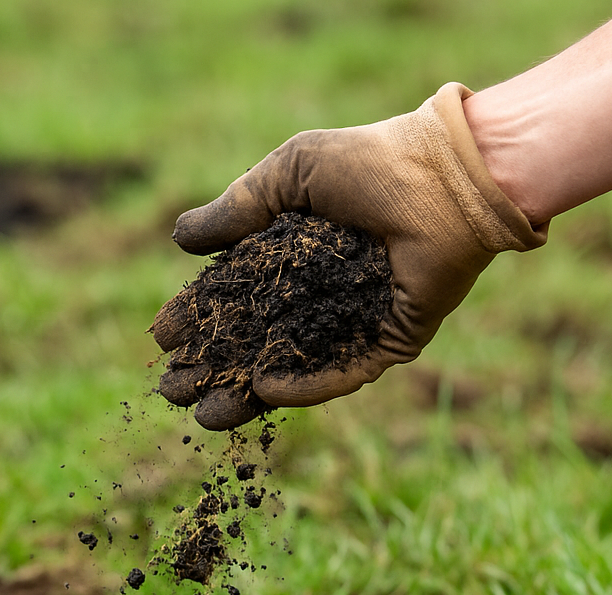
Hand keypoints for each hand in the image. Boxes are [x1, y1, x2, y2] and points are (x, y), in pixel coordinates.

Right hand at [157, 82, 546, 417]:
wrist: (449, 178)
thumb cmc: (371, 163)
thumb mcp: (289, 173)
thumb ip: (237, 206)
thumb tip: (181, 241)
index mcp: (292, 256)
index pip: (233, 299)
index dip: (197, 320)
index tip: (162, 338)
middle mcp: (319, 294)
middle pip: (253, 344)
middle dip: (210, 370)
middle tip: (172, 390)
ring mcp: (353, 323)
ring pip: (290, 370)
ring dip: (246, 396)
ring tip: (206, 416)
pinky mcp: (390, 342)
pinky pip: (342, 374)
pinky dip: (304, 387)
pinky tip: (264, 392)